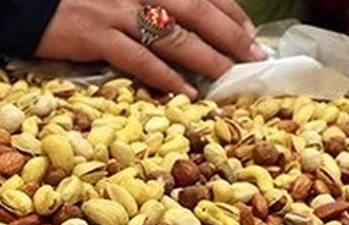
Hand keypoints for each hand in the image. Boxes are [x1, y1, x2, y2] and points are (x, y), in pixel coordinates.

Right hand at [34, 0, 265, 96]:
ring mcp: (116, 12)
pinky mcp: (95, 36)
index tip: (249, 31)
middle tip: (253, 56)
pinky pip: (139, 59)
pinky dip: (167, 76)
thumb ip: (149, 2)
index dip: (229, 11)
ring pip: (175, 35)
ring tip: (228, 76)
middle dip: (230, 34)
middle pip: (197, 10)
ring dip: (207, 57)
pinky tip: (187, 91)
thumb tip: (183, 24)